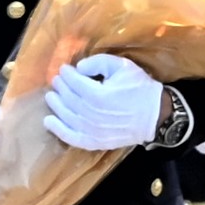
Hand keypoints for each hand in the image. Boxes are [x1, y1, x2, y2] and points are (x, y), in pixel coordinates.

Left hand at [42, 54, 161, 151]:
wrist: (155, 115)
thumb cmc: (139, 88)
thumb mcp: (122, 66)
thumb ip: (98, 62)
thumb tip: (79, 68)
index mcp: (98, 94)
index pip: (74, 82)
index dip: (66, 74)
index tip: (64, 69)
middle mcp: (91, 114)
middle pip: (68, 98)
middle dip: (60, 87)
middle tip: (56, 81)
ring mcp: (92, 130)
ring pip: (66, 116)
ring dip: (55, 105)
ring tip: (51, 96)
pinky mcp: (95, 142)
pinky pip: (71, 137)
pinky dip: (58, 130)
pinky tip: (49, 121)